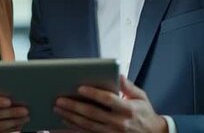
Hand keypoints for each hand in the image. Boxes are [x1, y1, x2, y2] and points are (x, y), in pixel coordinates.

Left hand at [53, 75, 167, 132]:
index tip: (80, 88)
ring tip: (58, 109)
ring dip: (70, 117)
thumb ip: (129, 87)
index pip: (108, 100)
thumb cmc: (144, 113)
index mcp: (127, 109)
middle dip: (74, 106)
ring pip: (87, 125)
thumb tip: (118, 75)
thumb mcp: (141, 97)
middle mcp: (119, 122)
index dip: (93, 93)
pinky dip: (74, 128)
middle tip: (60, 99)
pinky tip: (64, 122)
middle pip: (92, 113)